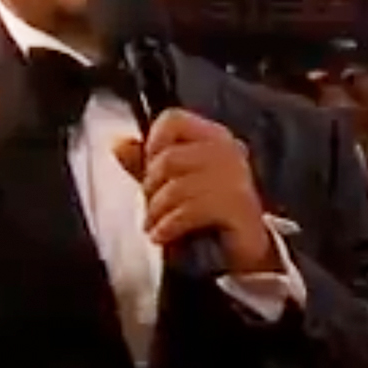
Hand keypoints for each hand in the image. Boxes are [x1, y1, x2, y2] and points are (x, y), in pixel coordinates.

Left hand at [112, 109, 273, 273]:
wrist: (247, 247)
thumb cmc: (209, 211)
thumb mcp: (174, 183)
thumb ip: (146, 163)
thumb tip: (119, 144)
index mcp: (214, 137)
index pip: (174, 120)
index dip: (153, 142)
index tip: (149, 168)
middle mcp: (228, 151)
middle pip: (169, 158)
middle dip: (151, 187)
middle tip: (152, 206)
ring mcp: (235, 178)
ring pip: (176, 187)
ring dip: (157, 212)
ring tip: (154, 225)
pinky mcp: (237, 206)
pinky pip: (189, 211)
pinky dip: (168, 226)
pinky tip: (162, 236)